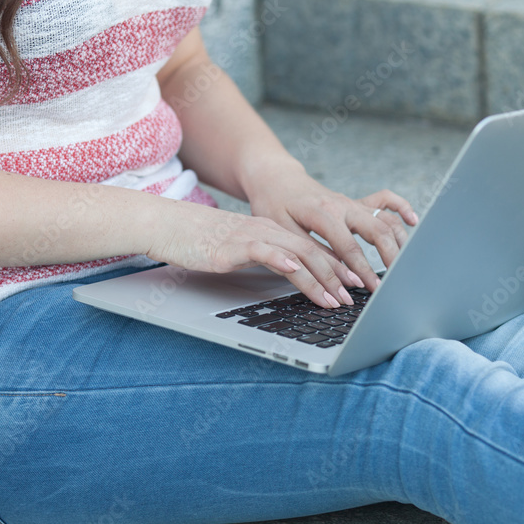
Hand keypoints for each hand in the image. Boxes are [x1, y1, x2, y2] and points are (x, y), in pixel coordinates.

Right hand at [146, 199, 361, 308]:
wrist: (168, 225)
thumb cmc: (201, 242)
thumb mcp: (241, 251)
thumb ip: (266, 260)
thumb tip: (290, 277)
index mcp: (273, 232)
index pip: (314, 249)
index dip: (338, 268)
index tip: (355, 286)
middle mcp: (269, 231)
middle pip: (314, 252)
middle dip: (337, 277)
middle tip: (354, 298)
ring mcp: (253, 236)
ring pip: (296, 254)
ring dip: (319, 278)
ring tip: (334, 298)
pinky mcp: (233, 245)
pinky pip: (264, 251)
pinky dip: (282, 262)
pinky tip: (295, 272)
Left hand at [247, 168, 417, 294]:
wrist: (275, 179)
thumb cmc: (274, 205)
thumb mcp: (285, 232)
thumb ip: (313, 254)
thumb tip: (339, 278)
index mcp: (324, 212)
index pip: (349, 247)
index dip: (363, 271)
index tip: (373, 290)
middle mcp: (343, 204)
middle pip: (377, 230)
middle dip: (391, 258)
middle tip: (396, 281)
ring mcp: (351, 202)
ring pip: (385, 218)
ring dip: (399, 240)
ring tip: (405, 264)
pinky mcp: (355, 202)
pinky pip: (384, 200)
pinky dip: (401, 208)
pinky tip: (412, 221)